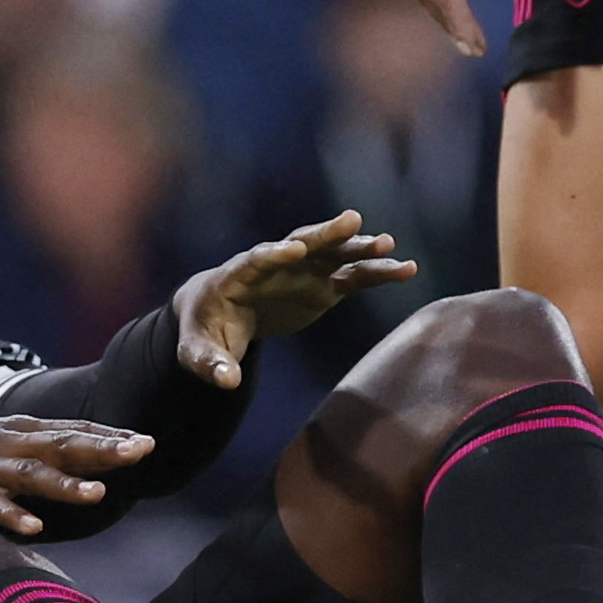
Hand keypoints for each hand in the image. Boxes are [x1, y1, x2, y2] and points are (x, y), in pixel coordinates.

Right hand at [0, 418, 153, 537]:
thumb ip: (36, 455)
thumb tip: (86, 468)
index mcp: (17, 431)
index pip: (71, 429)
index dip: (108, 434)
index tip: (146, 440)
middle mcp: (4, 442)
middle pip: (61, 444)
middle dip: (102, 448)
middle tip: (141, 450)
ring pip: (29, 474)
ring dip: (65, 484)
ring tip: (99, 494)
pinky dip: (11, 515)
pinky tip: (34, 527)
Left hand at [173, 211, 417, 390]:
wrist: (220, 311)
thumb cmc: (204, 330)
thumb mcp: (196, 351)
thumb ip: (210, 364)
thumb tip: (228, 381)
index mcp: (238, 275)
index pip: (256, 259)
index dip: (273, 254)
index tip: (293, 249)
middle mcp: (275, 264)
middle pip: (300, 244)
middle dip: (324, 234)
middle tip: (352, 221)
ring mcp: (301, 272)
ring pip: (332, 255)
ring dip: (358, 248)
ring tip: (389, 244)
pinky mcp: (321, 286)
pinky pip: (352, 277)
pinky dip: (377, 273)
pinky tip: (406, 269)